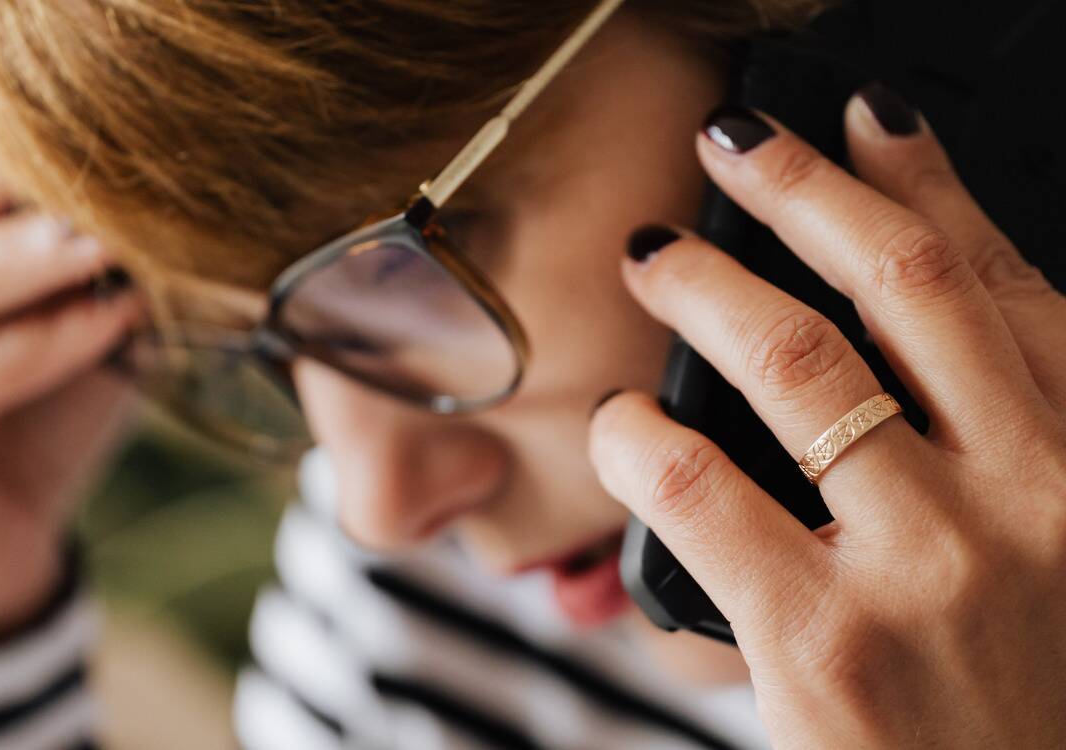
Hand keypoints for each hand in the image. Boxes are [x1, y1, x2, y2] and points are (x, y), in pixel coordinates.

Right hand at [0, 125, 140, 658]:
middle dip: (7, 175)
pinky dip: (39, 343)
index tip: (104, 119)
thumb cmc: (30, 415)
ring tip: (108, 238)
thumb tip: (157, 185)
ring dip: (22, 257)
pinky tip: (112, 319)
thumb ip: (79, 255)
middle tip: (108, 159)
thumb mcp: (62, 316)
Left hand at [590, 88, 1065, 747]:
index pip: (995, 281)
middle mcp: (1029, 496)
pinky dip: (638, 433)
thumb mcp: (1047, 554)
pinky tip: (624, 427)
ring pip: (790, 357)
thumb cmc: (1023, 699)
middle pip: (895, 281)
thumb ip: (988, 445)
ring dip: (701, 283)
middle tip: (728, 150)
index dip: (919, 180)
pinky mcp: (824, 638)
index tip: (858, 122)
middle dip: (798, 188)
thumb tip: (882, 334)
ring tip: (652, 256)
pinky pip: (696, 481)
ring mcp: (928, 564)